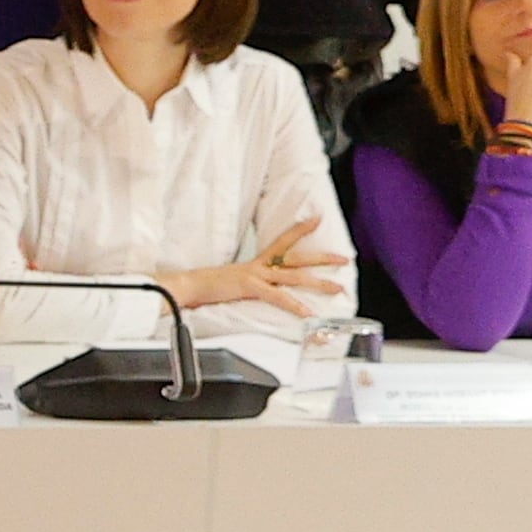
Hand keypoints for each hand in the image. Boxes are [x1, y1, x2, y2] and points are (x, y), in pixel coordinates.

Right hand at [158, 223, 346, 314]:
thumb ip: (251, 284)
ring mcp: (255, 275)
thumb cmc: (207, 286)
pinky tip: (308, 312)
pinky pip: (277, 296)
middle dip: (322, 258)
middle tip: (344, 258)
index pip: (283, 241)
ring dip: (318, 282)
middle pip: (296, 257)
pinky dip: (294, 304)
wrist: (188, 286)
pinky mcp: (249, 287)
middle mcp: (259, 265)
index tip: (317, 220)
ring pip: (294, 275)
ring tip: (337, 287)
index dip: (300, 230)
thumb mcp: (233, 282)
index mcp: (256, 263)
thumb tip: (261, 290)